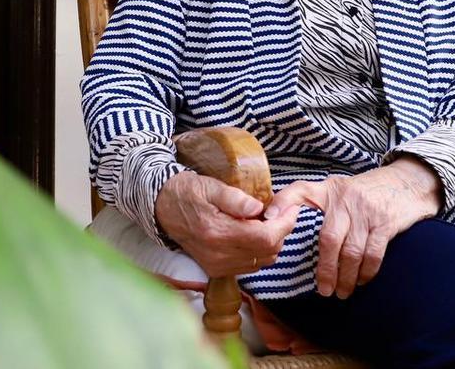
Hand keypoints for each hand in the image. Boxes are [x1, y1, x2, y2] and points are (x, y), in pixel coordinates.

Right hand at [154, 171, 300, 277]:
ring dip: (272, 242)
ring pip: (262, 260)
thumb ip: (234, 198)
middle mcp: (219, 255)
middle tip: (283, 212)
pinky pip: (250, 265)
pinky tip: (254, 233)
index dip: (285, 224)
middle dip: (282, 232)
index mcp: (218, 233)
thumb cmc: (187, 192)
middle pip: (268, 251)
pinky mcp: (216, 269)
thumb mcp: (210, 186)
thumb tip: (258, 208)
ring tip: (268, 221)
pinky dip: (259, 251)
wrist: (162, 208)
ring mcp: (218, 266)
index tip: (292, 209)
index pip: (265, 237)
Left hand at [265, 158, 441, 298]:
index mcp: (329, 190)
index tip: (269, 221)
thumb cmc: (365, 192)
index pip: (301, 191)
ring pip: (351, 252)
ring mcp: (367, 212)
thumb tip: (278, 219)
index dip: (283, 202)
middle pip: (329, 239)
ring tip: (342, 292)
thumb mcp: (337, 189)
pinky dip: (366, 272)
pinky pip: (373, 254)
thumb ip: (312, 202)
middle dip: (326, 270)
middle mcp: (346, 200)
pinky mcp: (386, 224)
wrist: (407, 183)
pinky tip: (361, 281)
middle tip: (324, 291)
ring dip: (346, 277)